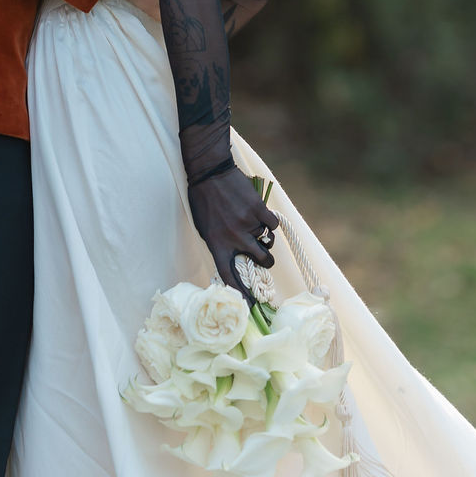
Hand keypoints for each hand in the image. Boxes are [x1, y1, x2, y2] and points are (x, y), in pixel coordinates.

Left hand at [186, 165, 277, 303]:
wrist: (209, 171)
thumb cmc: (202, 200)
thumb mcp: (204, 228)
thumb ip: (220, 244)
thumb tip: (235, 259)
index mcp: (217, 244)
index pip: (229, 276)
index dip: (240, 293)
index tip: (249, 304)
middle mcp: (234, 238)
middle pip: (261, 261)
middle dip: (265, 263)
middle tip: (263, 258)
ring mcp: (248, 224)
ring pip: (268, 242)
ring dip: (265, 239)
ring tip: (256, 229)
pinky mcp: (259, 209)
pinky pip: (273, 225)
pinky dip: (270, 223)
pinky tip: (262, 217)